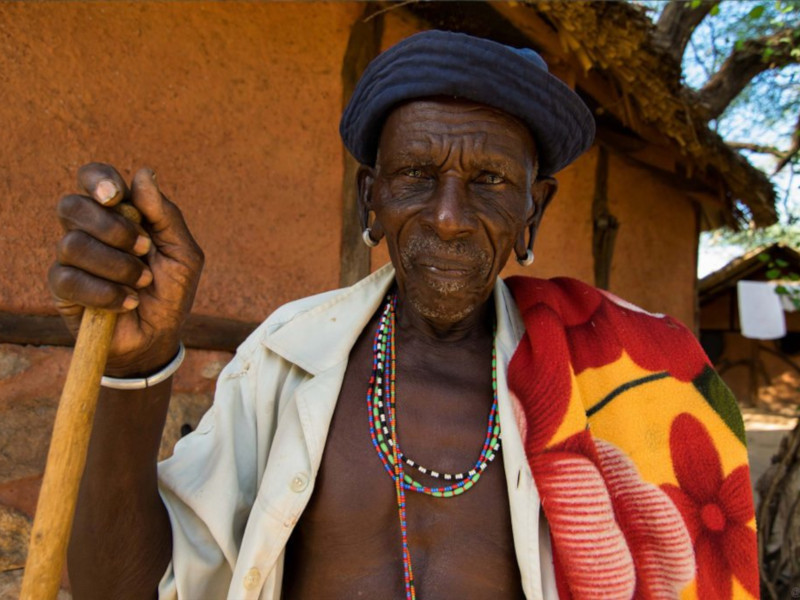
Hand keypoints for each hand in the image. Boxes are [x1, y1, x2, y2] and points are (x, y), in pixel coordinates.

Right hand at [49, 163, 203, 376]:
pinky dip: (106, 292)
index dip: (98, 179)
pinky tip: (128, 302)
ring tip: (143, 283)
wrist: (159, 336)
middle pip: (72, 206)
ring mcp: (72, 259)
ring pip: (73, 244)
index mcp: (119, 214)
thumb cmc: (171, 291)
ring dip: (117, 265)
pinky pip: (70, 279)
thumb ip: (166, 215)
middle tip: (145, 249)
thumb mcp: (183, 253)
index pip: (93, 178)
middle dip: (112, 227)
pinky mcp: (63, 289)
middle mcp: (90, 231)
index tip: (116, 196)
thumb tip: (144, 174)